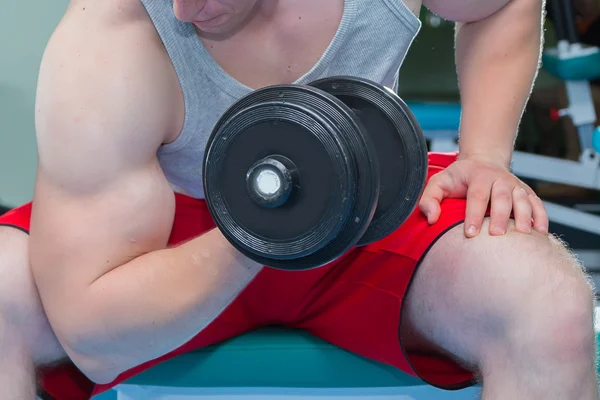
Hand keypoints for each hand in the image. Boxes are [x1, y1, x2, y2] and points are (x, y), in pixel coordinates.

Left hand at [418, 157, 548, 237]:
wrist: (483, 161)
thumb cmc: (458, 178)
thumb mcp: (439, 182)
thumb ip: (429, 199)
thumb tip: (431, 219)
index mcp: (478, 176)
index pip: (476, 195)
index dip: (473, 214)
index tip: (470, 233)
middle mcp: (500, 179)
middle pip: (502, 197)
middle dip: (500, 216)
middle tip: (496, 235)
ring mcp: (515, 185)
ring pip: (523, 199)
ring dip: (523, 216)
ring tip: (522, 235)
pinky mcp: (526, 192)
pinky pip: (537, 204)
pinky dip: (540, 217)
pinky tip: (540, 233)